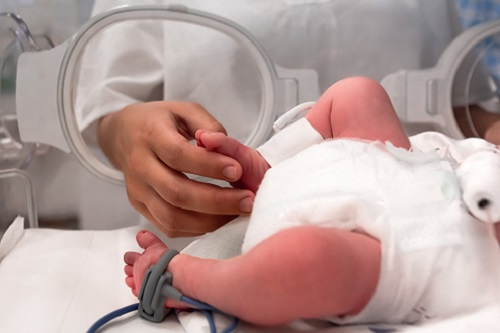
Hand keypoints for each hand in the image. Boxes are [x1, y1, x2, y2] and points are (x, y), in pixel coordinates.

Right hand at [98, 101, 254, 236]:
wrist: (123, 134)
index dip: (209, 165)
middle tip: (248, 201)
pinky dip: (197, 228)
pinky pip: (168, 227)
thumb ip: (208, 126)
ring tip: (237, 214)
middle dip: (217, 201)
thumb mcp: (185, 110)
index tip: (238, 170)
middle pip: (176, 192)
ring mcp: (137, 190)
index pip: (178, 155)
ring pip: (171, 217)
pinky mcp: (139, 206)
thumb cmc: (161, 121)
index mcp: (150, 135)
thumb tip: (225, 148)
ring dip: (209, 220)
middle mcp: (139, 165)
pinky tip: (219, 219)